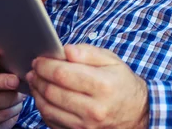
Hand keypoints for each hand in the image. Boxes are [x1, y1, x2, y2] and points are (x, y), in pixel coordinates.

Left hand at [27, 44, 148, 128]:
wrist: (137, 114)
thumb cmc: (123, 84)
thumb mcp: (113, 61)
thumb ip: (88, 52)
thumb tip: (66, 50)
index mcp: (103, 85)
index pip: (63, 74)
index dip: (46, 65)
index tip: (39, 59)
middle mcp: (94, 108)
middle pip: (52, 92)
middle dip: (38, 78)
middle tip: (34, 69)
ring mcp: (85, 126)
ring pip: (48, 108)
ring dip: (37, 93)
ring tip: (36, 81)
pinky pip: (52, 121)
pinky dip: (44, 108)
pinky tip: (45, 97)